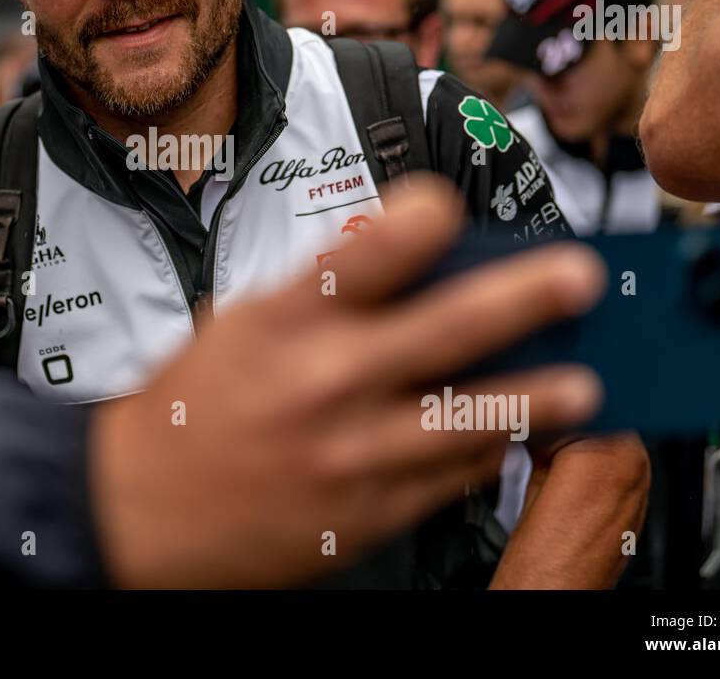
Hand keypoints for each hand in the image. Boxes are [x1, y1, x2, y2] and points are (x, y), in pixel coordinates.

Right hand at [90, 176, 605, 587]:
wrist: (136, 511)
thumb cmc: (189, 408)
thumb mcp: (240, 324)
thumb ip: (323, 291)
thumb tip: (406, 254)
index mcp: (282, 322)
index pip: (365, 252)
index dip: (418, 219)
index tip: (450, 206)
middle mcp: (322, 383)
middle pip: (443, 330)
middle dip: (523, 298)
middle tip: (577, 279)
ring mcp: (349, 454)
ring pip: (467, 418)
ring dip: (535, 396)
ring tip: (583, 385)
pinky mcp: (365, 514)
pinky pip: (449, 478)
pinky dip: (486, 452)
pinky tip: (511, 435)